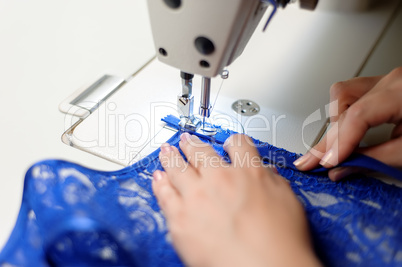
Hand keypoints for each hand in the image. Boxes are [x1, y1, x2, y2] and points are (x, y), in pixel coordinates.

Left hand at [152, 133, 320, 266]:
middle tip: (186, 140)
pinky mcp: (180, 219)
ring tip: (166, 150)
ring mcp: (197, 197)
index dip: (232, 141)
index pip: (238, 144)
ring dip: (171, 156)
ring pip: (177, 167)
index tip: (228, 143)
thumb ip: (273, 182)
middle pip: (201, 151)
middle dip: (192, 143)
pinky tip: (157, 177)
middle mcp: (220, 179)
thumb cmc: (280, 243)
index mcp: (248, 173)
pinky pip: (165, 194)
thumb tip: (264, 173)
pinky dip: (160, 183)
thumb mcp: (288, 202)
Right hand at [294, 67, 401, 180]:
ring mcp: (387, 80)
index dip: (340, 142)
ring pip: (342, 94)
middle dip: (327, 139)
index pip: (358, 115)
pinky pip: (352, 95)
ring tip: (331, 148)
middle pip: (344, 105)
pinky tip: (344, 133)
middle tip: (311, 161)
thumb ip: (377, 159)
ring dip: (334, 123)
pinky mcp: (385, 87)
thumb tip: (343, 169)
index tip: (327, 163)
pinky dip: (344, 116)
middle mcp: (392, 80)